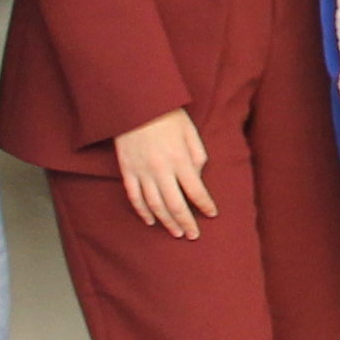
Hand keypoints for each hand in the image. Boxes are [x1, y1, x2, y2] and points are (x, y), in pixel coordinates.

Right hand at [113, 108, 215, 238]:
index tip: (211, 214)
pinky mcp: (127, 171)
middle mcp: (161, 170)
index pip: (196, 191)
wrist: (135, 104)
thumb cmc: (167, 115)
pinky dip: (142, 212)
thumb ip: (197, 156)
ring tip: (175, 233)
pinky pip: (134, 197)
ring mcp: (141, 172)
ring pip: (155, 205)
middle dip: (186, 222)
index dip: (205, 205)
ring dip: (166, 222)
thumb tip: (198, 178)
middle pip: (176, 204)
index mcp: (180, 160)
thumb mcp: (190, 132)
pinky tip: (150, 221)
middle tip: (193, 235)